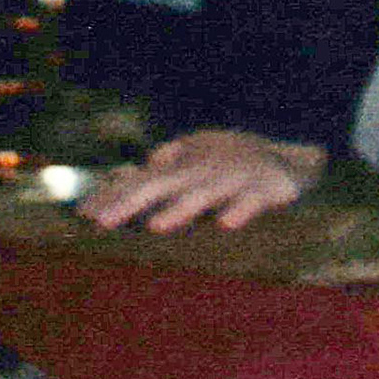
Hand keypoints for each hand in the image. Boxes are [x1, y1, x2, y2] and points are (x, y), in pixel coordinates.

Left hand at [76, 128, 326, 232]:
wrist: (294, 157)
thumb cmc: (238, 159)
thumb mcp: (197, 153)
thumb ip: (165, 162)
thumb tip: (129, 171)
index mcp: (185, 164)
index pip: (141, 179)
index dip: (112, 194)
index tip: (83, 214)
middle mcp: (204, 170)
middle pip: (162, 185)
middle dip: (130, 203)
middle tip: (101, 223)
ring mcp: (235, 178)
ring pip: (205, 195)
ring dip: (181, 209)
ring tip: (156, 225)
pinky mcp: (266, 189)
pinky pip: (253, 202)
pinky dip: (241, 210)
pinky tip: (227, 224)